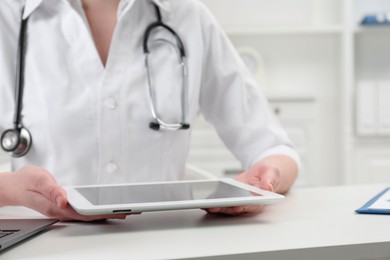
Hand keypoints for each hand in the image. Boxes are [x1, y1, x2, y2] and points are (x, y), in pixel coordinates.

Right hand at [2, 165, 127, 220]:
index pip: (84, 213)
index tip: (116, 211)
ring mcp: (62, 209)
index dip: (101, 213)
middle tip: (127, 210)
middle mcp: (61, 210)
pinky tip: (104, 207)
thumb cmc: (26, 182)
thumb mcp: (38, 180)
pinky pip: (82, 209)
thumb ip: (51, 190)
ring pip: (87, 213)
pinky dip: (95, 208)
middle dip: (108, 214)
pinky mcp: (63, 205)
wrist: (14, 185)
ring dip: (104, 212)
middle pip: (89, 215)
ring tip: (121, 209)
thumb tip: (64, 199)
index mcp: (56, 206)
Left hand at [206, 162, 279, 215]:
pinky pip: (223, 201)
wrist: (264, 172)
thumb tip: (267, 187)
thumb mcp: (271, 174)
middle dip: (224, 208)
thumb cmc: (269, 174)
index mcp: (259, 201)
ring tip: (205, 204)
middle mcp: (248, 204)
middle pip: (235, 209)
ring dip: (216, 207)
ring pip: (227, 207)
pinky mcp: (232, 198)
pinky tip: (205, 200)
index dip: (241, 206)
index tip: (234, 206)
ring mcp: (239, 202)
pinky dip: (214, 201)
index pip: (249, 206)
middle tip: (213, 206)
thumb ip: (269, 181)